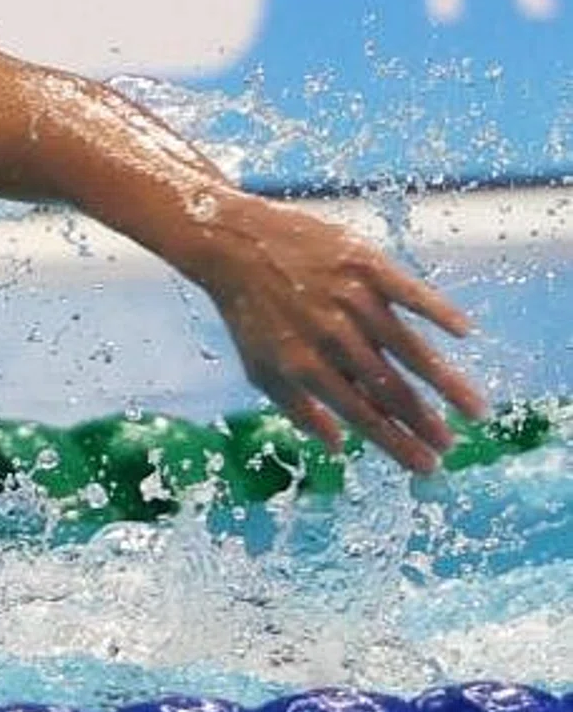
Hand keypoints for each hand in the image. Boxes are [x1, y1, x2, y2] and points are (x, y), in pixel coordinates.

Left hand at [193, 196, 486, 473]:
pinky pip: (409, 291)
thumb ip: (299, 410)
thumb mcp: (262, 369)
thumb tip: (339, 447)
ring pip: (408, 347)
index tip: (426, 466)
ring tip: (475, 410)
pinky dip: (437, 310)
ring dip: (444, 382)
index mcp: (304, 365)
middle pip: (389, 388)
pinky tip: (464, 333)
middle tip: (453, 447)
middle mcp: (330, 336)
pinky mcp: (364, 264)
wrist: (235, 245)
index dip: (396, 443)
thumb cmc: (251, 314)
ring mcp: (350, 298)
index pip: (361, 415)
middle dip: (424, 422)